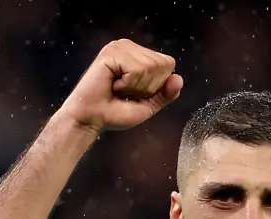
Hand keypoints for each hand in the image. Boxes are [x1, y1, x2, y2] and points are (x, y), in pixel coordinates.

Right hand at [58, 40, 183, 134]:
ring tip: (119, 89)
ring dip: (136, 87)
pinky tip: (113, 84)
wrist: (91, 119)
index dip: (157, 86)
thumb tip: (179, 79)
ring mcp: (120, 46)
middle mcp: (130, 46)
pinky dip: (128, 84)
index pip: (168, 64)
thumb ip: (166, 94)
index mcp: (139, 55)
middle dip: (148, 87)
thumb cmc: (115, 112)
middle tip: (125, 92)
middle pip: (162, 65)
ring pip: (151, 67)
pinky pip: (137, 70)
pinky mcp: (111, 52)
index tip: (136, 93)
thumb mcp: (148, 105)